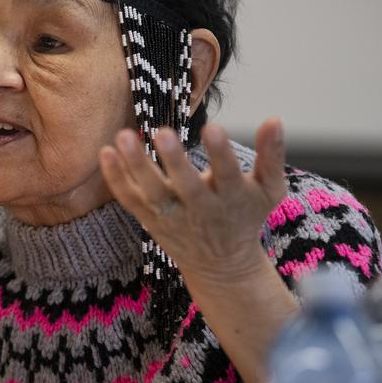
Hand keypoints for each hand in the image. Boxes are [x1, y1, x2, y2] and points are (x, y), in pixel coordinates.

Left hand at [99, 118, 286, 283]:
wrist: (221, 264)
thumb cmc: (245, 215)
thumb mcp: (270, 190)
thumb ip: (272, 155)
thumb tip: (275, 118)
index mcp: (231, 197)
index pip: (228, 174)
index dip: (221, 153)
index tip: (214, 127)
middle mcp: (200, 209)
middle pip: (185, 186)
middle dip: (174, 161)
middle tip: (161, 132)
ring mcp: (171, 216)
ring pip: (151, 192)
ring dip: (136, 166)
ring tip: (123, 136)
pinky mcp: (150, 219)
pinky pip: (129, 199)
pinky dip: (116, 179)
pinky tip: (106, 151)